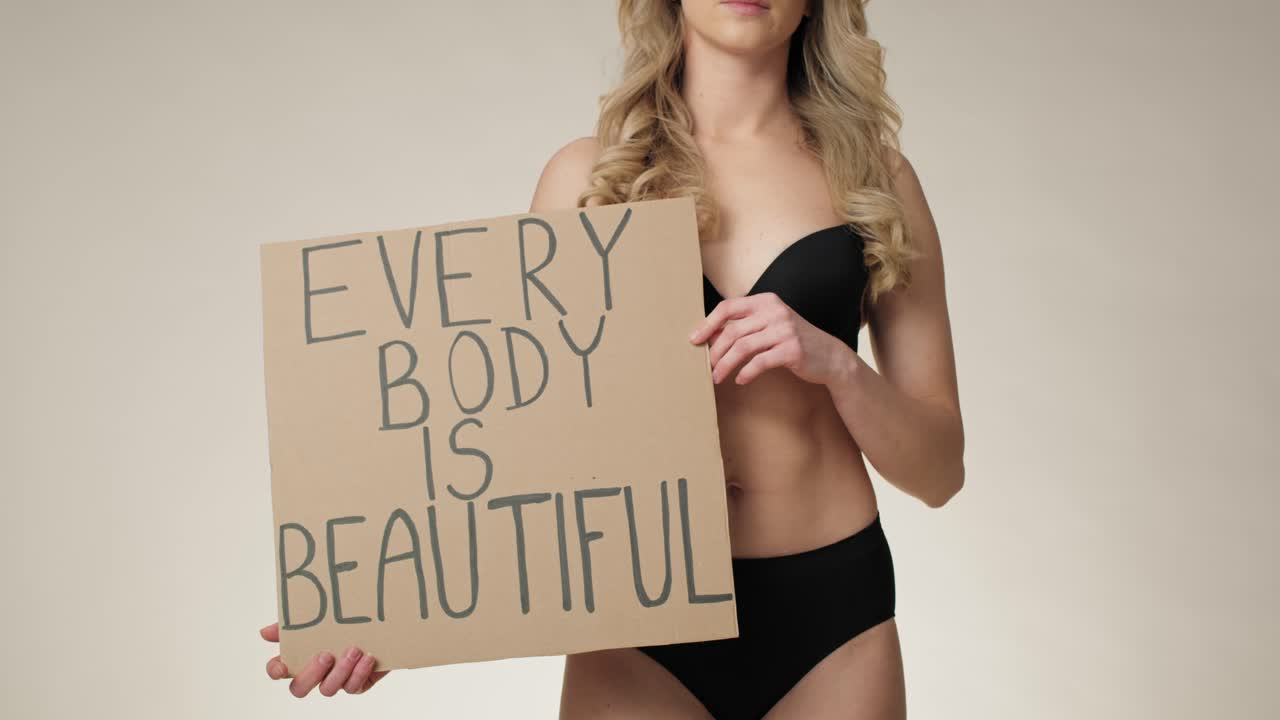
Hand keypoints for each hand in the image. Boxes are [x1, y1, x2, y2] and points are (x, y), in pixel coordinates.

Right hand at [261, 622, 389, 696]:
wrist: (380, 623)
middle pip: (299, 688)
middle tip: (325, 655)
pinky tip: (367, 657)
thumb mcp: (319, 618)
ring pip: (328, 689)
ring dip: (340, 671)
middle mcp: (316, 673)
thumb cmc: (344, 621)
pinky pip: (354, 687)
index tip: (282, 666)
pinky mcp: (357, 684)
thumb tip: (264, 632)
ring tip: (354, 650)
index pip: (279, 670)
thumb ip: (292, 624)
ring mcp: (335, 681)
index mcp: (300, 657)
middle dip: (311, 674)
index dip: (276, 671)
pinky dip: (360, 672)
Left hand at [689, 292, 853, 385]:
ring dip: (726, 365)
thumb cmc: (792, 342)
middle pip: (733, 331)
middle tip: (708, 366)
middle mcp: (775, 311)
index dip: (708, 323)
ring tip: (717, 377)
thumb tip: (710, 337)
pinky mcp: (792, 350)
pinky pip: (760, 362)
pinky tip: (740, 380)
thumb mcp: (769, 326)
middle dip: (715, 351)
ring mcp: (785, 330)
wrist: (830, 357)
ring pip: (743, 348)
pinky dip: (746, 373)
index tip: (694, 339)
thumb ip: (744, 327)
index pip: (728, 307)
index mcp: (766, 301)